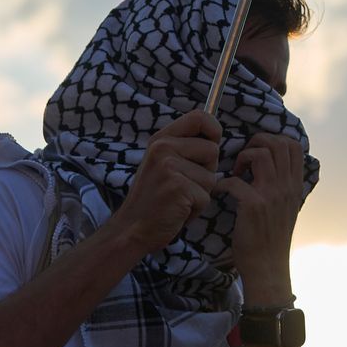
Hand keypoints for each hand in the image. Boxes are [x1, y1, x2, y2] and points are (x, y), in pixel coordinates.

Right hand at [106, 110, 221, 257]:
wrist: (131, 229)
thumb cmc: (154, 198)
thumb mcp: (163, 163)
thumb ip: (184, 148)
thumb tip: (215, 137)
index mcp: (161, 139)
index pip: (200, 116)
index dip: (214, 130)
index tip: (211, 144)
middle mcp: (163, 148)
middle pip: (212, 150)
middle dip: (207, 171)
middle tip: (183, 185)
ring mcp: (169, 167)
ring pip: (212, 176)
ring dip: (201, 193)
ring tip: (178, 199)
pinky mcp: (178, 187)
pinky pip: (206, 196)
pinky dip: (197, 209)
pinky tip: (177, 210)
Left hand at [218, 132, 307, 300]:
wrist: (268, 269)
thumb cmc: (272, 240)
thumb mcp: (287, 209)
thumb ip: (282, 187)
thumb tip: (271, 167)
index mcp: (295, 186)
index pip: (294, 145)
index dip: (274, 139)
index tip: (259, 151)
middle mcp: (287, 187)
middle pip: (277, 143)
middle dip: (256, 142)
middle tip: (244, 158)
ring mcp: (272, 195)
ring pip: (260, 154)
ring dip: (242, 158)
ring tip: (236, 173)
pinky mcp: (254, 206)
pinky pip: (235, 181)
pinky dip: (223, 183)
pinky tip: (220, 192)